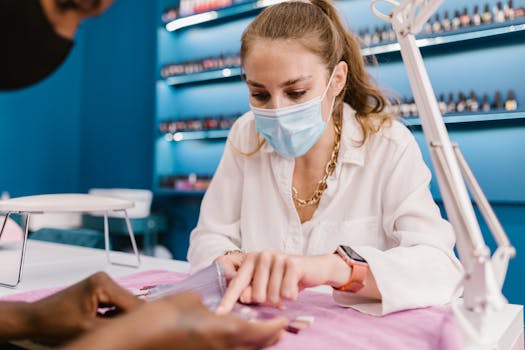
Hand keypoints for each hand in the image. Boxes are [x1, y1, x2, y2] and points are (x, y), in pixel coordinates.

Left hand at [28, 271, 141, 343]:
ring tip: (106, 327)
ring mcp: (102, 283)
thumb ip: (115, 325)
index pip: (133, 303)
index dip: (138, 319)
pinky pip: (116, 303)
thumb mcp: (89, 328)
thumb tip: (135, 326)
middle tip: (120, 331)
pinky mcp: (100, 289)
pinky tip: (104, 323)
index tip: (143, 331)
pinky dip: (114, 315)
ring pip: (125, 304)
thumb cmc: (53, 321)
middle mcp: (105, 279)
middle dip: (127, 318)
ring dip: (121, 317)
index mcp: (103, 284)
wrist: (36, 318)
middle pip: (131, 302)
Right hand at [63, 292, 286, 349]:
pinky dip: (238, 346)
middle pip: (255, 348)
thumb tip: (213, 308)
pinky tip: (234, 338)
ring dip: (255, 345)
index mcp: (224, 332)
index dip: (275, 328)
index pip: (260, 334)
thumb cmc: (162, 315)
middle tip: (279, 329)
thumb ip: (209, 304)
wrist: (137, 339)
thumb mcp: (191, 299)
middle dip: (269, 339)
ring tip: (262, 334)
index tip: (284, 321)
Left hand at [216, 251, 343, 313]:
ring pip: (272, 296)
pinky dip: (291, 296)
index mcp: (251, 260)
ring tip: (286, 290)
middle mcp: (262, 255)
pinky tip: (294, 289)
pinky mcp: (292, 263)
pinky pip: (286, 292)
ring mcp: (277, 257)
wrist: (314, 268)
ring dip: (281, 299)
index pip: (237, 283)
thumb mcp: (267, 286)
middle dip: (267, 301)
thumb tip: (244, 298)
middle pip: (256, 295)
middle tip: (277, 293)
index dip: (228, 300)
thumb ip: (252, 292)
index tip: (219, 313)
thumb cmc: (286, 278)